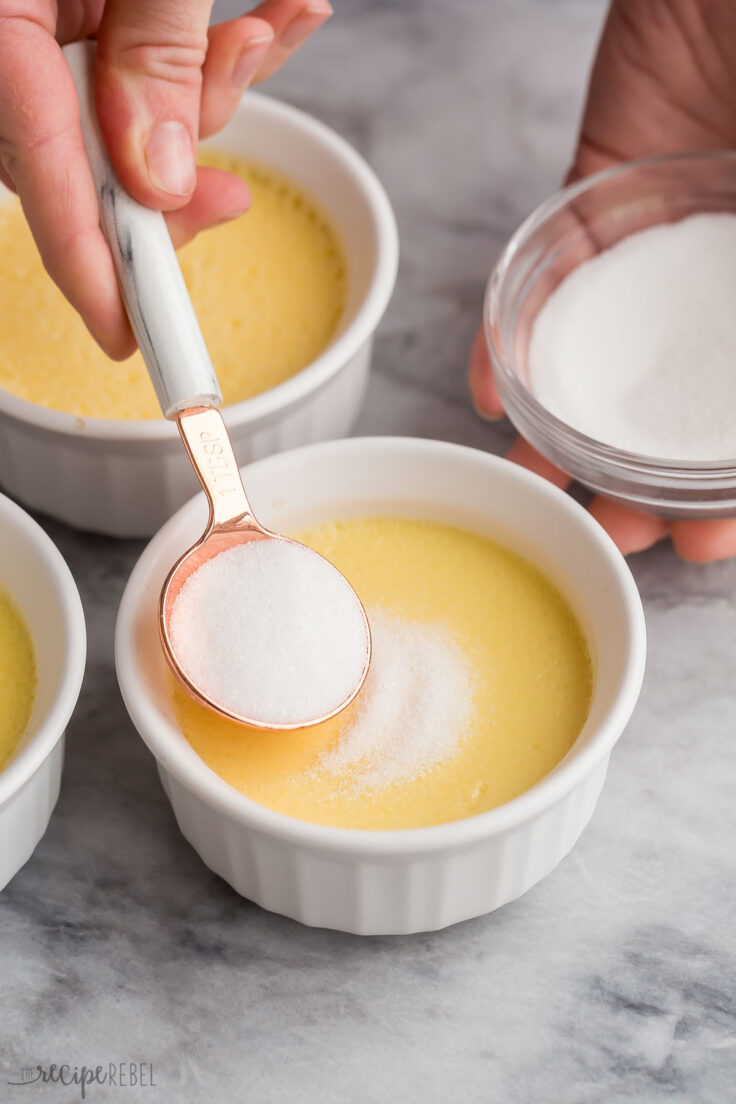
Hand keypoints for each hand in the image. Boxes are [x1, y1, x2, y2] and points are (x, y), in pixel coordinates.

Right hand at [0, 0, 331, 357]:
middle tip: (228, 199)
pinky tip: (277, 23)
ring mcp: (59, 20)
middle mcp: (24, 33)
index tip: (128, 334)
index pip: (39, 167)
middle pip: (84, 156)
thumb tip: (165, 181)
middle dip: (173, 185)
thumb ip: (152, 58)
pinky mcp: (96, 6)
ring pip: (131, 111)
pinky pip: (151, 58)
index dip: (89, 265)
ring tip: (269, 35)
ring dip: (213, 95)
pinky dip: (213, 54)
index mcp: (2, 16)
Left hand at [469, 0, 735, 560]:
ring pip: (607, 363)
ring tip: (541, 484)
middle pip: (677, 408)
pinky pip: (547, 285)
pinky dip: (518, 340)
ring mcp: (658, 251)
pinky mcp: (595, 205)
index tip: (702, 543)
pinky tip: (494, 396)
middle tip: (615, 531)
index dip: (731, 493)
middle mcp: (721, 287)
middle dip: (648, 481)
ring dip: (575, 432)